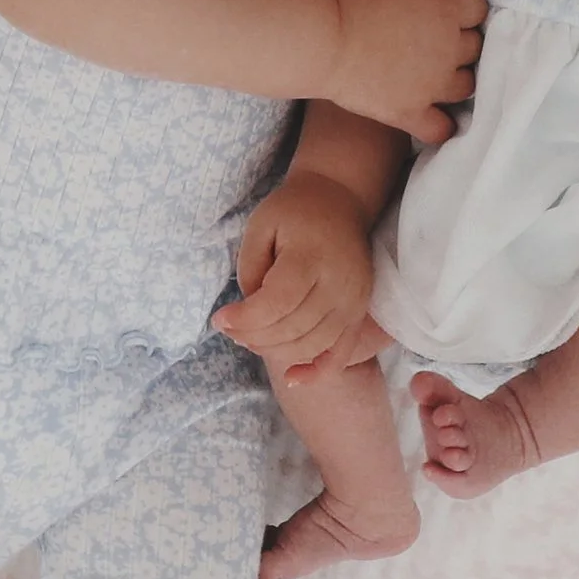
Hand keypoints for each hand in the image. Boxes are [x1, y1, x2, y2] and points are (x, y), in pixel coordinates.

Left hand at [212, 173, 374, 382]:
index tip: (219, 318)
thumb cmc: (293, 212)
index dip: (245, 319)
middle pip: (292, 328)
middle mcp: (338, 284)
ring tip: (250, 338)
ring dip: (275, 351)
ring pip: (312, 346)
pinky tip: (292, 377)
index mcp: (312, 257)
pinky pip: (341, 353)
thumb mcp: (260, 226)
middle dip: (253, 335)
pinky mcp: (360, 313)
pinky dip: (317, 372)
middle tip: (230, 328)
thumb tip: (249, 312)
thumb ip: (250, 269)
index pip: (277, 302)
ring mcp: (354, 301)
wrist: (339, 201)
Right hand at [325, 0, 483, 143]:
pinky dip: (442, 125)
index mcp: (447, 10)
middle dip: (459, 40)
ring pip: (467, 85)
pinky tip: (434, 116)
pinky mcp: (411, 112)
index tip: (446, 8)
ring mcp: (433, 85)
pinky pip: (441, 129)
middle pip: (475, 46)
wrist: (323, 39)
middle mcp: (449, 49)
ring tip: (433, 73)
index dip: (464, 6)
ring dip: (456, 78)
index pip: (479, 7)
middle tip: (433, 38)